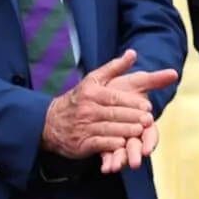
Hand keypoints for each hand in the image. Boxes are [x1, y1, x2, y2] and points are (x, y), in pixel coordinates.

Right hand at [41, 50, 159, 159]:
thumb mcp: (94, 79)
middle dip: (132, 117)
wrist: (50, 122)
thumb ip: (115, 67)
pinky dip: (109, 144)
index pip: (115, 97)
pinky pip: (97, 143)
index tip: (148, 107)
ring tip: (140, 131)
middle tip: (148, 120)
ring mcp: (83, 127)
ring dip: (124, 130)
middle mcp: (87, 109)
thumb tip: (133, 53)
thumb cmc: (79, 99)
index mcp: (91, 92)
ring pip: (107, 128)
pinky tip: (122, 144)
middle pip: (113, 113)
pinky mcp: (81, 143)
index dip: (132, 102)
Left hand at [96, 66, 177, 172]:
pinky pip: (108, 156)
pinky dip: (108, 163)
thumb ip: (155, 79)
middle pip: (137, 146)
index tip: (147, 149)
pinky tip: (105, 168)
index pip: (150, 134)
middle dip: (135, 154)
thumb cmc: (123, 87)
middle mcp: (134, 134)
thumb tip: (174, 73)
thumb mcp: (138, 81)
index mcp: (143, 121)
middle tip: (134, 162)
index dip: (149, 141)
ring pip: (123, 153)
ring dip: (120, 160)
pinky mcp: (106, 146)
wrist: (102, 92)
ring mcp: (121, 141)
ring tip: (115, 167)